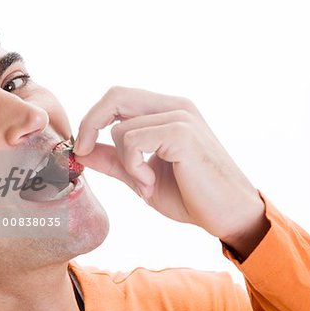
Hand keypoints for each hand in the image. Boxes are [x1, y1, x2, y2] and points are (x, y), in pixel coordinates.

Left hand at [74, 86, 268, 243]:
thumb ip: (112, 160)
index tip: (81, 146)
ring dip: (125, 163)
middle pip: (115, 95)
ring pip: (121, 129)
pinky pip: (133, 142)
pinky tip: (151, 182)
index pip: (118, 98)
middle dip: (90, 124)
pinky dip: (133, 167)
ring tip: (146, 182)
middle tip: (83, 151)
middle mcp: (175, 106)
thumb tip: (80, 151)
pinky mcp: (182, 133)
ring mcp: (180, 117)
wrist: (229, 215)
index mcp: (168, 111)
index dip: (93, 118)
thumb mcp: (140, 176)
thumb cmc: (190, 195)